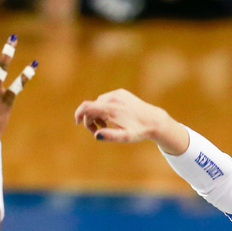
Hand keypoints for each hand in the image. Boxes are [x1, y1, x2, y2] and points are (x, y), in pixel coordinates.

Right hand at [73, 89, 188, 153]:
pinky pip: (106, 99)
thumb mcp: (124, 137)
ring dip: (98, 114)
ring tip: (107, 125)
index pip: (86, 107)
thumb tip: (96, 135)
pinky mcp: (121, 93)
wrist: (154, 120)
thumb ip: (110, 136)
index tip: (77, 122)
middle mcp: (112, 98)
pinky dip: (105, 108)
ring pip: (99, 103)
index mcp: (110, 109)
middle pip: (92, 107)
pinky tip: (113, 117)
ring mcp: (117, 94)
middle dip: (90, 119)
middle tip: (98, 131)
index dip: (78, 114)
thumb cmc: (138, 131)